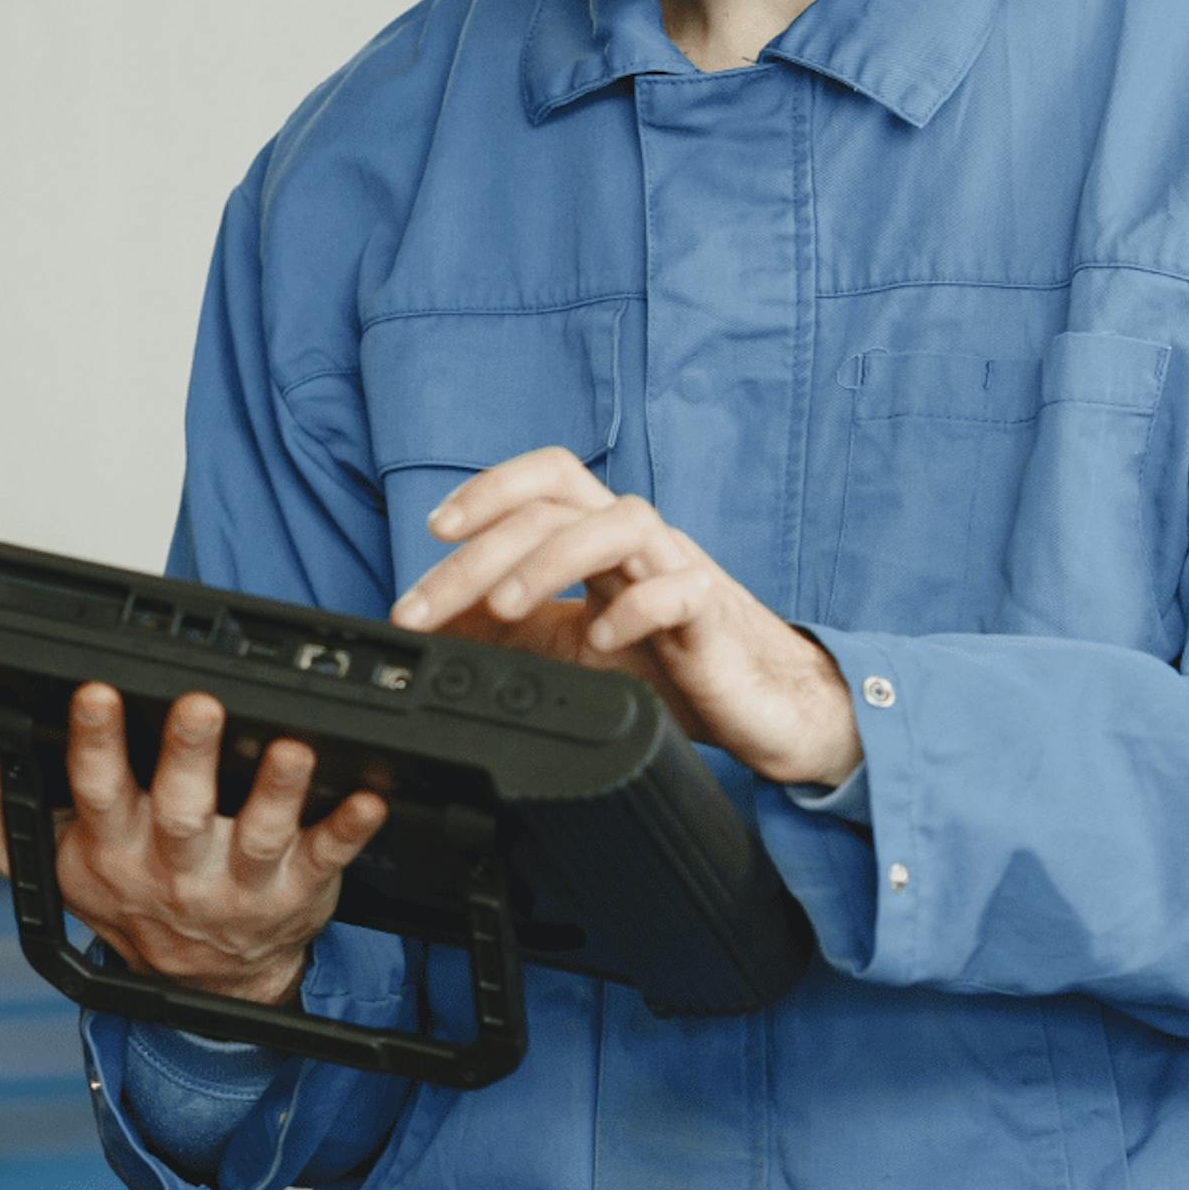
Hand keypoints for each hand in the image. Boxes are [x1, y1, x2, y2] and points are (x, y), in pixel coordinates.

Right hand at [0, 684, 387, 1007]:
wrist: (205, 986)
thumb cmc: (128, 899)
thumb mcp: (48, 861)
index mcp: (111, 848)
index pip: (96, 789)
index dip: (95, 741)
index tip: (97, 693)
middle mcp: (174, 866)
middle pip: (179, 807)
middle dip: (186, 754)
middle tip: (198, 703)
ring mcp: (239, 882)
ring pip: (257, 832)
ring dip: (275, 789)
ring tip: (290, 747)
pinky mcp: (298, 890)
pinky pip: (327, 858)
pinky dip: (349, 829)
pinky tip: (368, 797)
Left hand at [388, 447, 861, 789]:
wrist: (765, 709)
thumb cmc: (671, 669)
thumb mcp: (569, 650)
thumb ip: (511, 631)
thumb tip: (435, 627)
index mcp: (602, 540)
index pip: (546, 480)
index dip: (488, 490)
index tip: (431, 531)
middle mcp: (639, 541)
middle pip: (557, 506)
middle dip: (479, 552)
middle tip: (423, 608)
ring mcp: (679, 570)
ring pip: (619, 523)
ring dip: (548, 561)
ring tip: (503, 608)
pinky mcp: (714, 617)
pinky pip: (679, 590)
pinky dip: (633, 609)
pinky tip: (600, 641)